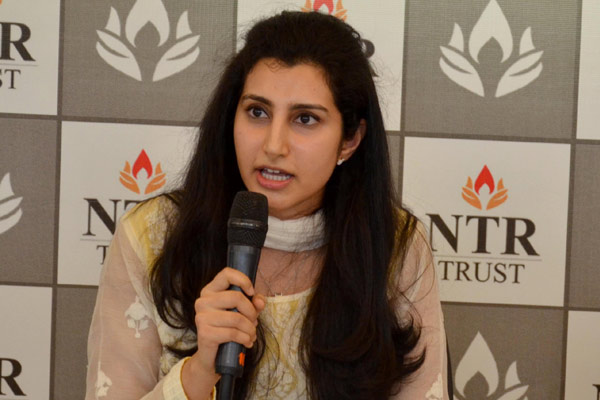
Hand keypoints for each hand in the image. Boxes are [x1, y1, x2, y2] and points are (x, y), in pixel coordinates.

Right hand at [181, 267, 265, 398]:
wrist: (212, 357)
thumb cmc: (228, 329)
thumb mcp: (244, 313)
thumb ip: (254, 303)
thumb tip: (260, 300)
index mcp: (210, 290)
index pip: (226, 274)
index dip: (243, 280)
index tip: (252, 292)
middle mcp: (203, 301)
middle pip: (236, 297)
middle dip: (251, 312)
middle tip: (254, 322)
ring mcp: (201, 317)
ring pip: (236, 317)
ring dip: (250, 329)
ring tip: (251, 334)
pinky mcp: (204, 333)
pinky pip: (232, 333)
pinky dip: (244, 338)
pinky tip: (247, 342)